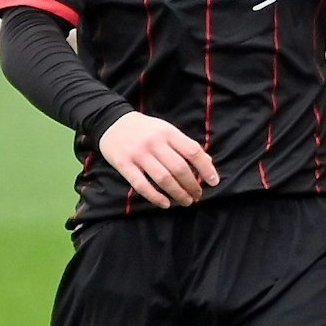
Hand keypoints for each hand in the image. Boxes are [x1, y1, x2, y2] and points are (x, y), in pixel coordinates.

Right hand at [96, 112, 218, 208]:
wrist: (112, 122)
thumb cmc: (146, 129)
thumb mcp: (167, 130)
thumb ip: (185, 145)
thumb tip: (207, 163)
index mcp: (168, 133)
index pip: (193, 151)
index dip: (206, 168)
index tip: (214, 181)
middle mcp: (155, 143)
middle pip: (179, 168)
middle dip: (192, 185)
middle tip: (198, 195)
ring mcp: (138, 154)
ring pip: (163, 178)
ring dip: (177, 193)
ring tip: (186, 201)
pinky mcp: (124, 165)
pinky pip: (141, 185)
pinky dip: (155, 196)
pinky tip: (165, 204)